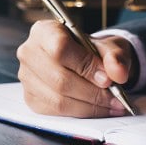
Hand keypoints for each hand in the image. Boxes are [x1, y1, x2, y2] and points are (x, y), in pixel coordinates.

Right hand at [17, 20, 136, 117]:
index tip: (107, 79)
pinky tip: (99, 109)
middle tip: (115, 97)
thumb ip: (116, 57)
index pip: (60, 48)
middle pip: (60, 80)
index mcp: (44, 31)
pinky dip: (82, 113)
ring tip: (112, 105)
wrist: (85, 62)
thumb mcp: (108, 47)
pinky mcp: (31, 98)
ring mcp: (27, 78)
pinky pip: (57, 112)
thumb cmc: (93, 52)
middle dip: (93, 93)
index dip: (86, 66)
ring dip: (90, 107)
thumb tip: (118, 73)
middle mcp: (29, 53)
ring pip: (59, 100)